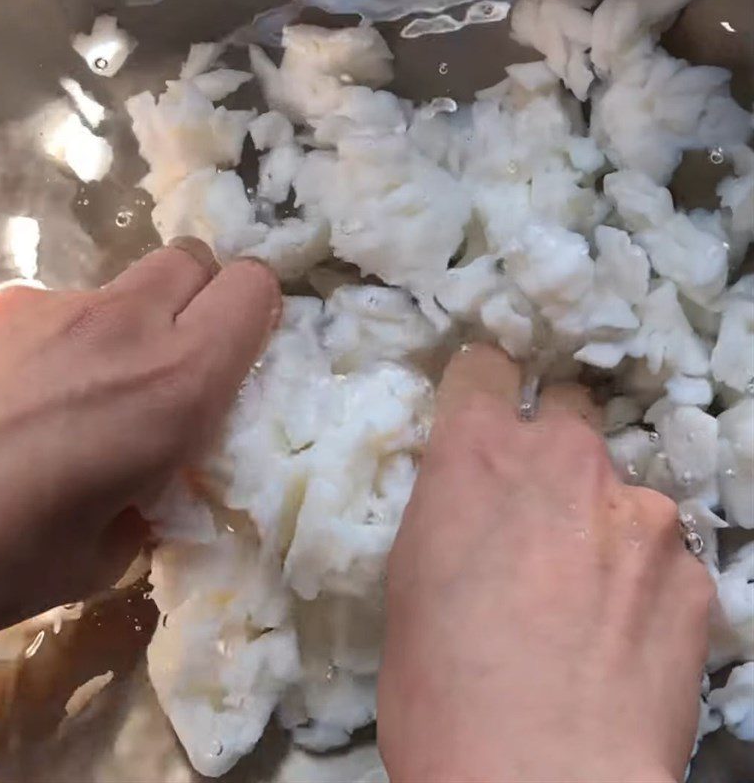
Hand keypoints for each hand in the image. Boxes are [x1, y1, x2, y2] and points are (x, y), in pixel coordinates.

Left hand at [0, 239, 280, 643]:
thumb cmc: (10, 560)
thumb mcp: (118, 548)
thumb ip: (156, 491)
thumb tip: (152, 477)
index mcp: (178, 385)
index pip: (252, 287)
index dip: (256, 311)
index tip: (241, 352)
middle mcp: (126, 325)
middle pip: (192, 259)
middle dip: (199, 298)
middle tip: (176, 360)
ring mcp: (55, 305)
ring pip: (125, 283)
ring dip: (131, 323)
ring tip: (86, 389)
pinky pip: (59, 306)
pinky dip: (63, 339)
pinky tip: (23, 394)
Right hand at [378, 346, 713, 782]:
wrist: (537, 777)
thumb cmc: (439, 682)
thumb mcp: (412, 577)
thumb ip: (452, 510)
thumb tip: (476, 505)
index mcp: (482, 455)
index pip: (486, 366)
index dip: (484, 387)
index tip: (486, 414)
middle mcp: (568, 461)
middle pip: (569, 409)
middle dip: (552, 448)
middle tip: (540, 513)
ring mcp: (642, 514)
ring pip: (620, 492)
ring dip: (602, 523)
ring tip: (587, 599)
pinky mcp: (696, 574)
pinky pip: (663, 556)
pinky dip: (643, 582)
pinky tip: (623, 639)